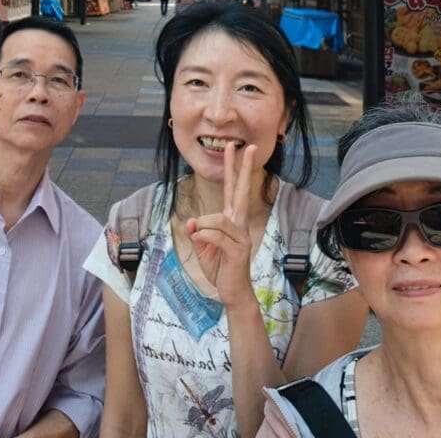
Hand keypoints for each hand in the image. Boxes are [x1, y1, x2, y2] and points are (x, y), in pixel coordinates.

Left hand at [186, 143, 256, 307]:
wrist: (232, 293)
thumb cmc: (219, 268)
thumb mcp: (201, 248)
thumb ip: (196, 233)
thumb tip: (191, 222)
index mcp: (230, 220)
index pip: (231, 189)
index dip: (232, 169)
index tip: (233, 148)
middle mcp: (238, 224)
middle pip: (241, 191)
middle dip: (244, 168)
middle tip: (248, 146)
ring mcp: (241, 236)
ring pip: (218, 218)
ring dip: (203, 226)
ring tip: (196, 235)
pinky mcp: (239, 249)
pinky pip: (217, 235)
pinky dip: (203, 236)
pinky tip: (198, 241)